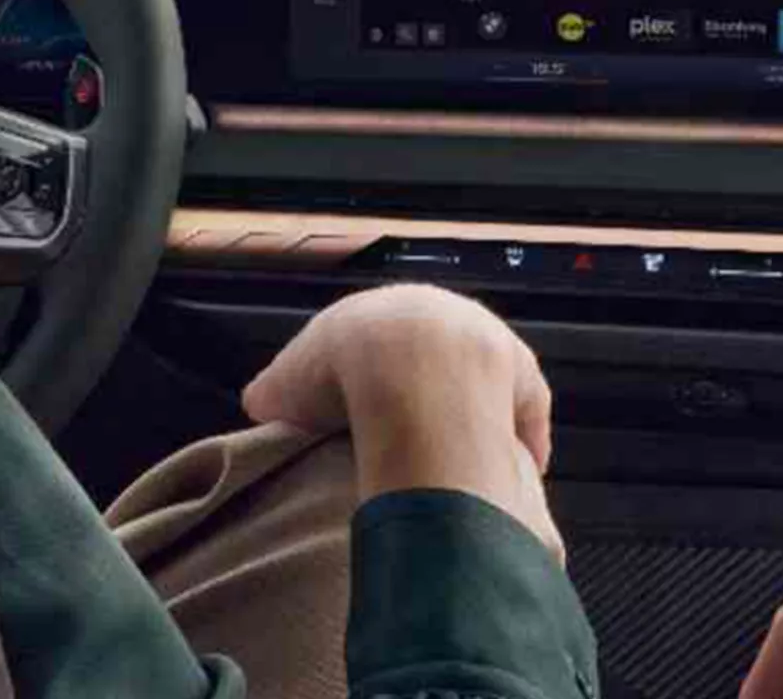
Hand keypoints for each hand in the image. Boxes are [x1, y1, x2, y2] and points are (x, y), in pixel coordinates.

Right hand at [242, 285, 563, 559]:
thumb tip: (259, 403)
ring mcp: (488, 347)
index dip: (371, 381)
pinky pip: (523, 414)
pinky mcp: (523, 380)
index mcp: (388, 311)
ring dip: (471, 416)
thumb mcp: (285, 382)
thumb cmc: (341, 367)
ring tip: (450, 460)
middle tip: (406, 438)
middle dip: (424, 395)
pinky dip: (517, 441)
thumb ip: (275, 391)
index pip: (383, 344)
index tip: (363, 414)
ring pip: (483, 385)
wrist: (408, 367)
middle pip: (437, 362)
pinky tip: (505, 471)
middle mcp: (445, 316)